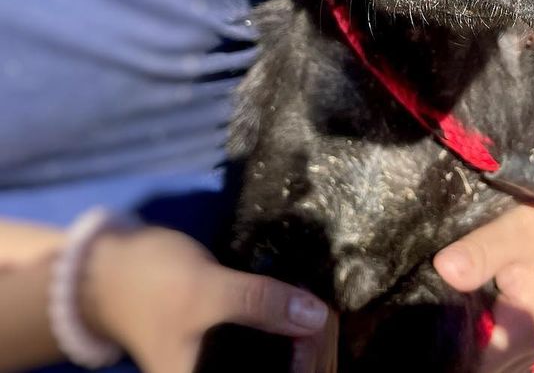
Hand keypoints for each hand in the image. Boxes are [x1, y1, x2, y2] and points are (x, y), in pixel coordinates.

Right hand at [79, 226, 334, 372]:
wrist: (114, 268)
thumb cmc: (153, 284)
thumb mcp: (207, 291)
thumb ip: (258, 303)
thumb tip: (315, 315)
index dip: (306, 366)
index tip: (320, 331)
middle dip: (312, 354)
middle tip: (322, 316)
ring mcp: (228, 366)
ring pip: (284, 366)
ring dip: (308, 344)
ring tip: (317, 313)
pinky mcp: (235, 347)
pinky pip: (274, 351)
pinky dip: (294, 334)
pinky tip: (307, 312)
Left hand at [434, 205, 533, 372]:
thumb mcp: (513, 228)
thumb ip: (480, 251)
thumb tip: (443, 268)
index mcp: (531, 330)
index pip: (479, 361)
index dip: (451, 346)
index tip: (430, 318)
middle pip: (489, 363)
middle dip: (461, 343)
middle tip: (435, 313)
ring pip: (499, 357)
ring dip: (478, 340)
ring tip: (455, 310)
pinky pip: (510, 346)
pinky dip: (492, 334)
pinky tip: (476, 310)